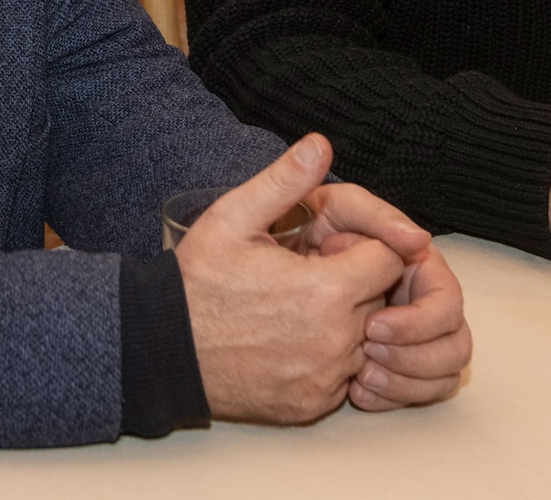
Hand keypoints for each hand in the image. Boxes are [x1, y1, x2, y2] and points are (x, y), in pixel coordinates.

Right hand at [177, 135, 410, 422]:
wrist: (162, 349)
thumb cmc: (198, 281)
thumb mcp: (234, 217)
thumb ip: (285, 180)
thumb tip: (320, 145)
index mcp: (324, 291)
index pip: (388, 259)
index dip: (361, 246)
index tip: (325, 246)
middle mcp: (335, 341)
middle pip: (381, 300)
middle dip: (353, 282)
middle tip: (304, 274)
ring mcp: (325, 377)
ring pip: (365, 339)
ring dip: (344, 321)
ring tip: (293, 307)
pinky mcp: (312, 404)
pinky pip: (343, 374)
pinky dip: (326, 357)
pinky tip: (288, 338)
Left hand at [298, 180, 470, 409]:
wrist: (275, 263)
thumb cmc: (308, 229)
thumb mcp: (338, 208)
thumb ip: (376, 215)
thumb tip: (420, 239)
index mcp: (420, 268)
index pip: (447, 304)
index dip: (417, 322)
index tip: (371, 326)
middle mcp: (424, 304)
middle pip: (455, 345)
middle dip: (414, 357)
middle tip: (366, 352)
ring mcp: (415, 337)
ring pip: (443, 374)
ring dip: (406, 381)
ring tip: (361, 375)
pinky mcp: (397, 364)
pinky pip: (417, 393)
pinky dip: (393, 396)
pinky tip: (357, 390)